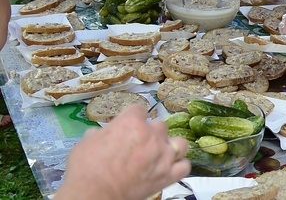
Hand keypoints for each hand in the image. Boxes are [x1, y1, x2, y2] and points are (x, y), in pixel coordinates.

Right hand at [54, 105, 189, 199]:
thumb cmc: (86, 169)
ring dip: (171, 146)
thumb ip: (101, 134)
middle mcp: (151, 135)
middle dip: (149, 133)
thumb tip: (101, 134)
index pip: (138, 109)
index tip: (128, 124)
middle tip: (138, 144)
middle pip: (159, 125)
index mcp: (131, 122)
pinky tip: (170, 168)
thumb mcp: (86, 142)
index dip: (132, 117)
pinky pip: (184, 166)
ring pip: (179, 142)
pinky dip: (179, 166)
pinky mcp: (168, 175)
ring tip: (160, 153)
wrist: (93, 195)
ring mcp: (163, 155)